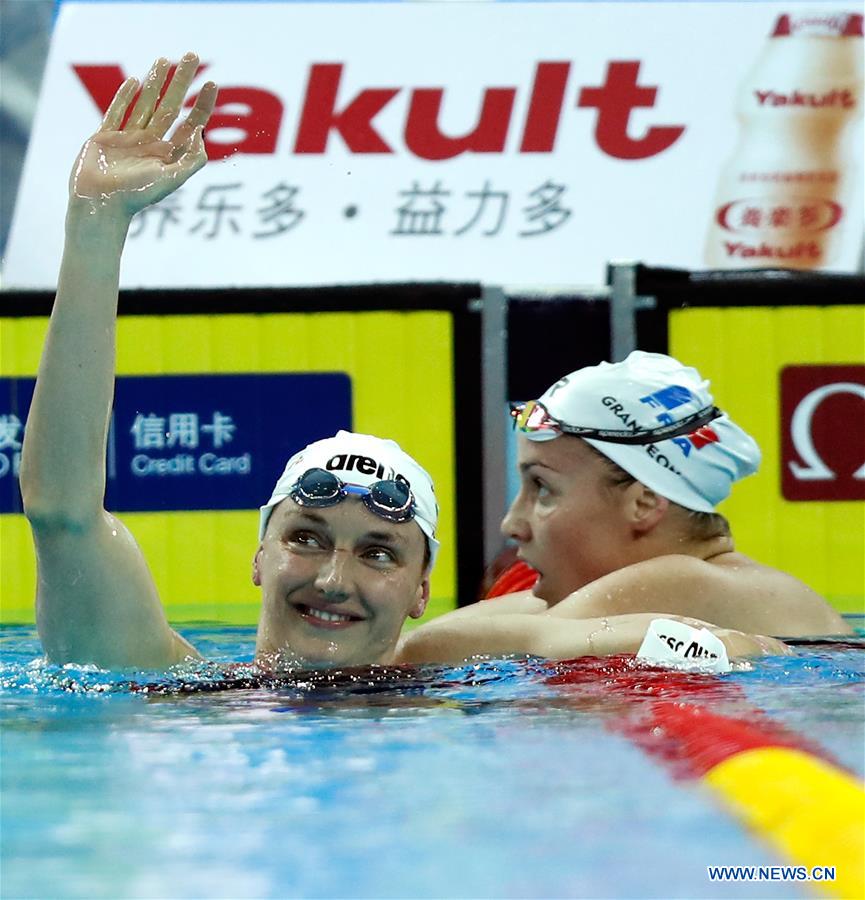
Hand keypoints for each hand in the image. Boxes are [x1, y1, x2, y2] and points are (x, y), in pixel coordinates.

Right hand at [69, 53, 216, 217]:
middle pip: (170, 106)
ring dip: (155, 82)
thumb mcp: (171, 179)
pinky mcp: (105, 137)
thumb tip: (201, 133)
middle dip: (182, 82)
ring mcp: (128, 139)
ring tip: (164, 60)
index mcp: (168, 155)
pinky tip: (135, 82)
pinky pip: (116, 113)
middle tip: (192, 56)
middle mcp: (150, 144)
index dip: (202, 104)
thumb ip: (190, 159)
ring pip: (145, 104)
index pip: (191, 124)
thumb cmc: (137, 195)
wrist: (101, 203)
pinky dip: (125, 97)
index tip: (212, 83)